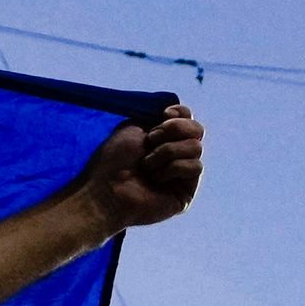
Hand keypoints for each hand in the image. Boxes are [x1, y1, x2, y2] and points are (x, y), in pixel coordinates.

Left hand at [78, 99, 204, 228]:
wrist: (107, 189)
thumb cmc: (113, 160)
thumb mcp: (133, 127)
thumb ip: (157, 117)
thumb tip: (177, 113)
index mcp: (162, 138)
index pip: (187, 117)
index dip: (180, 113)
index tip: (163, 115)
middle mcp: (175, 155)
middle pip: (197, 129)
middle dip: (174, 129)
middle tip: (150, 140)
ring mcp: (182, 174)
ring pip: (196, 147)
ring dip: (167, 151)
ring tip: (146, 165)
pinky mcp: (187, 192)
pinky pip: (196, 167)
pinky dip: (173, 168)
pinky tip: (156, 178)